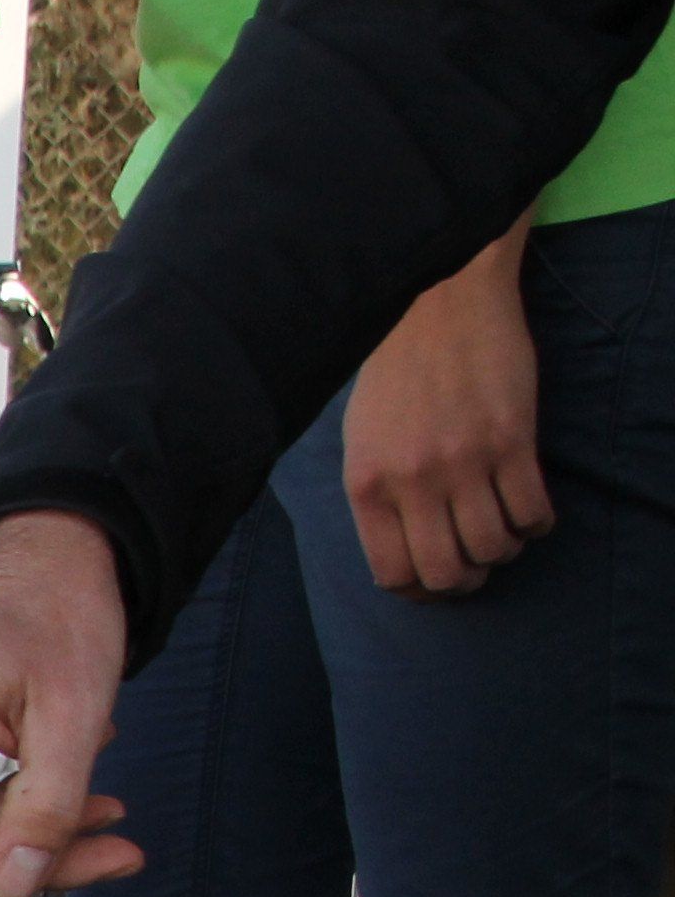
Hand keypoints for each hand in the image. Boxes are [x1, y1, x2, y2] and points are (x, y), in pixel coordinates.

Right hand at [0, 510, 139, 896]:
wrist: (47, 562)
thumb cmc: (52, 611)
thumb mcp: (74, 711)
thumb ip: (48, 805)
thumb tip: (15, 882)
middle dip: (30, 858)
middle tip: (113, 845)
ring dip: (37, 836)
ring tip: (104, 805)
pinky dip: (27, 813)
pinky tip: (76, 788)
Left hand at [343, 234, 551, 596]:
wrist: (438, 305)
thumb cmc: (394, 372)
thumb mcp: (361, 440)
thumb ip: (377, 494)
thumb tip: (399, 548)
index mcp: (368, 485)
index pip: (393, 573)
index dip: (419, 591)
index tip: (435, 582)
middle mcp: (414, 481)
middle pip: (446, 572)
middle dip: (463, 582)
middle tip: (474, 566)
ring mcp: (465, 461)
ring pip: (494, 548)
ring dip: (503, 551)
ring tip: (501, 532)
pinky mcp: (512, 440)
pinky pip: (532, 511)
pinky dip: (536, 524)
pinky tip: (530, 512)